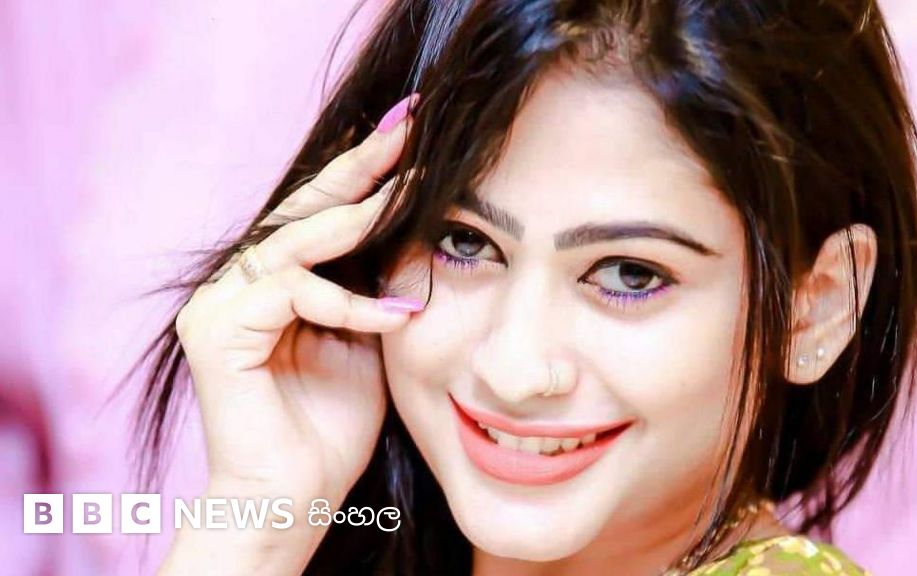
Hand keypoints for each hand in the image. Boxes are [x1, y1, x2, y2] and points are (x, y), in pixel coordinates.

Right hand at [163, 96, 419, 573]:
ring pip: (294, 243)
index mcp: (275, 281)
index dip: (366, 174)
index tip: (415, 135)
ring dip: (357, 221)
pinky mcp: (217, 332)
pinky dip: (347, 304)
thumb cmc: (332, 425)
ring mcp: (221, 304)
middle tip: (407, 127)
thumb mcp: (369, 338)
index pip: (322, 214)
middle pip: (303, 209)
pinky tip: (394, 317)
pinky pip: (291, 293)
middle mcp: (240, 283)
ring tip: (409, 198)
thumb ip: (375, 286)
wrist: (295, 498)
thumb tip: (416, 229)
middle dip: (359, 166)